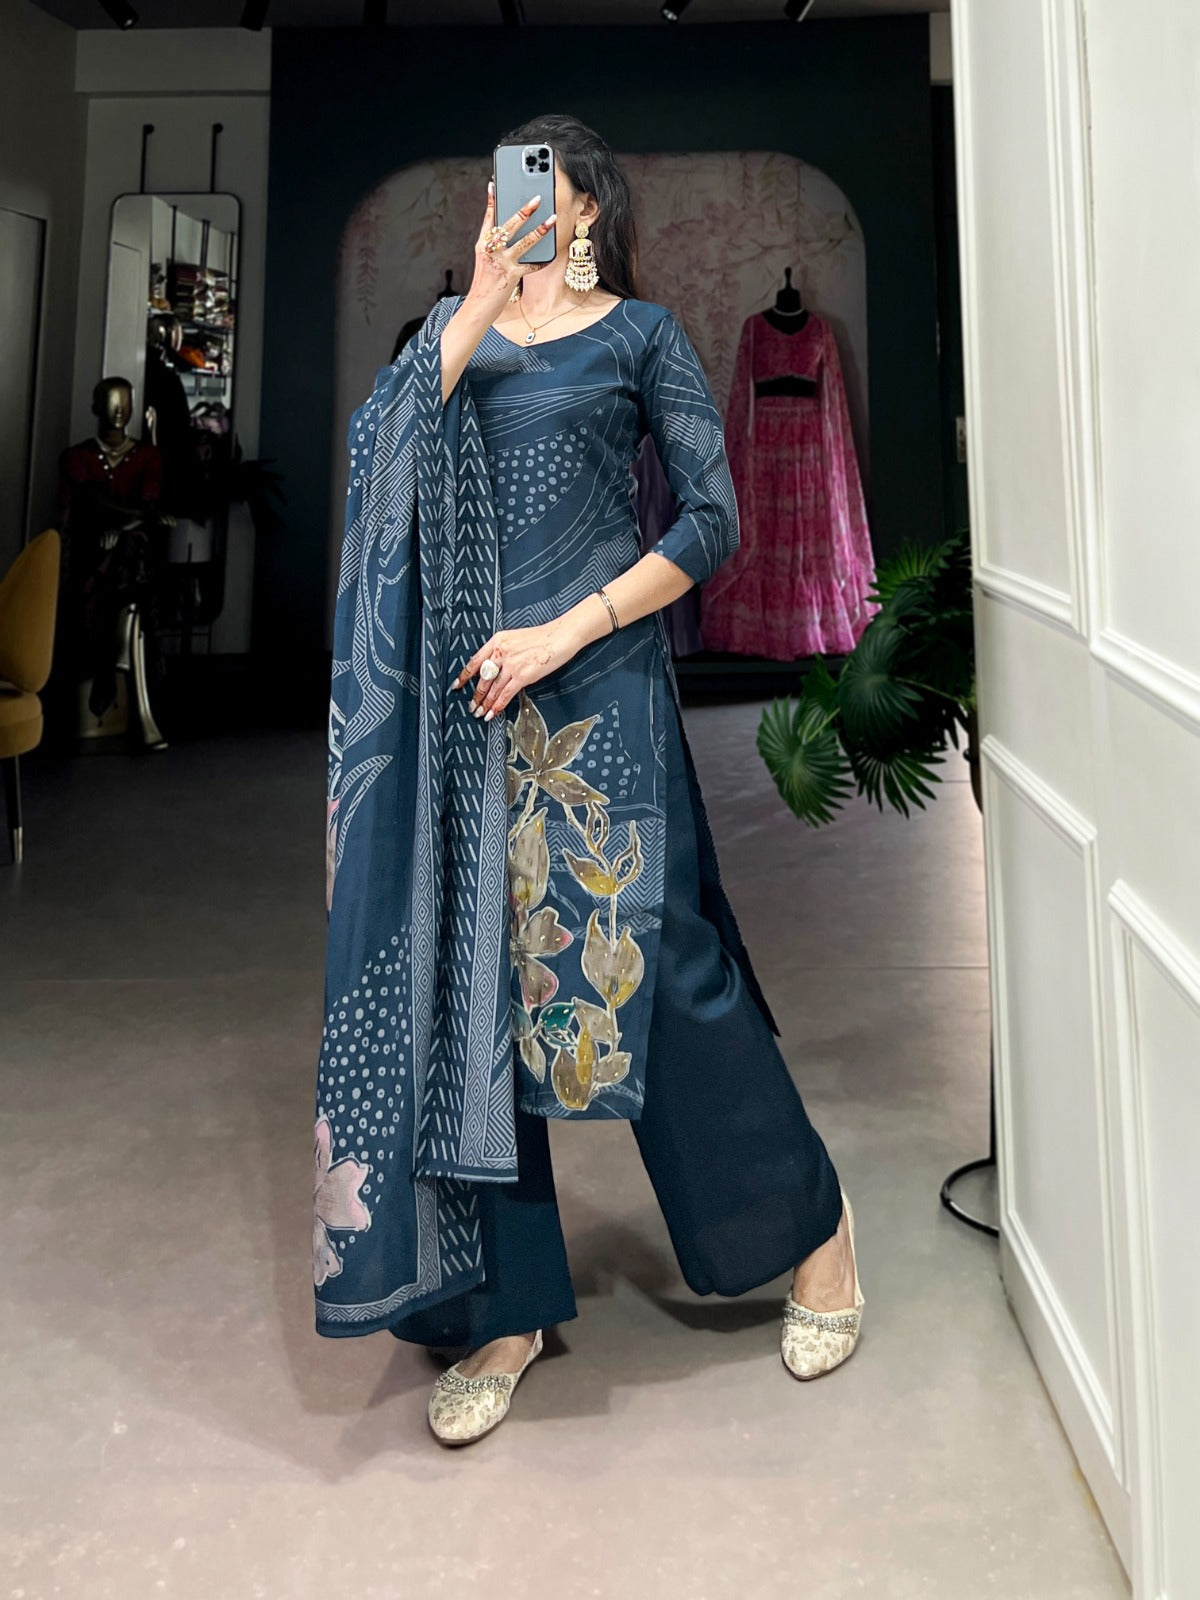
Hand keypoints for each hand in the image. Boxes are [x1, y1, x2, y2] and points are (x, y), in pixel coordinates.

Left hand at [452, 616, 587, 720]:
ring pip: (492, 688)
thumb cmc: (543, 637)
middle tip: (471, 706)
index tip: (458, 684)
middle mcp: (501, 652)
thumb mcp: (516, 638)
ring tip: (479, 712)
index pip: (475, 661)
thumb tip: (496, 667)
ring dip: (484, 703)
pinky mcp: (522, 675)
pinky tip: (493, 712)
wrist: (560, 636)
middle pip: (482, 678)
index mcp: (497, 640)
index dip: (464, 675)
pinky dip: (498, 706)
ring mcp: (511, 665)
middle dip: (475, 695)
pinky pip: (505, 694)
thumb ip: (504, 651)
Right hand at [462, 182, 557, 322]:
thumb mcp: (485, 261)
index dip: (491, 200)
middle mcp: (490, 251)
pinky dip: (542, 260)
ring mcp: (501, 263)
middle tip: (538, 198)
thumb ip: (495, 246)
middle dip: (524, 211)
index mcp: (482, 245)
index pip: (488, 218)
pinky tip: (551, 254)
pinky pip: (531, 265)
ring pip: (523, 242)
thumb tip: (509, 231)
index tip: (494, 183)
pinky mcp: (511, 276)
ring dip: (540, 229)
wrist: (477, 308)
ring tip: (552, 219)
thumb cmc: (484, 284)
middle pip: (508, 225)